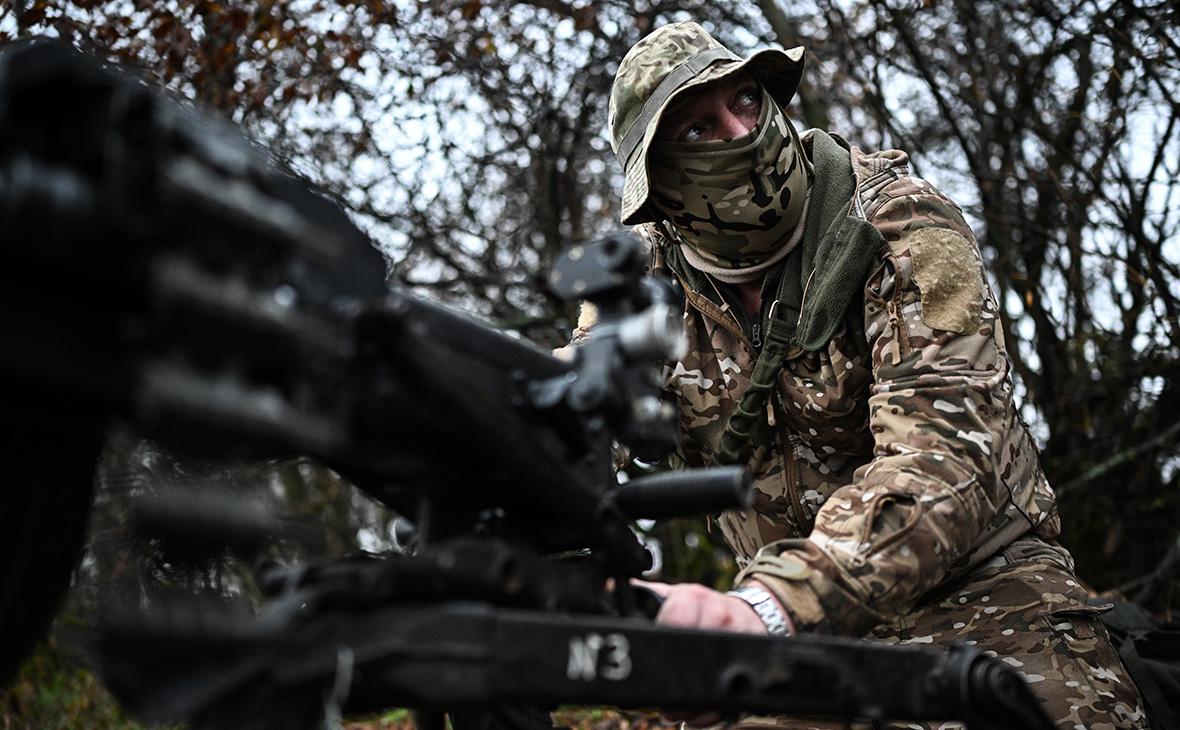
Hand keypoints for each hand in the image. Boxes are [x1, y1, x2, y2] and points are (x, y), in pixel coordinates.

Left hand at [632, 579, 783, 727]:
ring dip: (688, 705)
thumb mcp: (674, 595)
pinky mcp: (753, 661)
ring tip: (671, 711)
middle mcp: (719, 614)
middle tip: (657, 701)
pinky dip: (709, 714)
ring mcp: (739, 637)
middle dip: (672, 684)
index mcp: (694, 598)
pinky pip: (730, 696)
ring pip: (714, 679)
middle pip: (695, 654)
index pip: (677, 615)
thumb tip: (604, 594)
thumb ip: (643, 597)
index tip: (649, 664)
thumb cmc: (701, 608)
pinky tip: (693, 716)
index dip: (661, 643)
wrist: (749, 613)